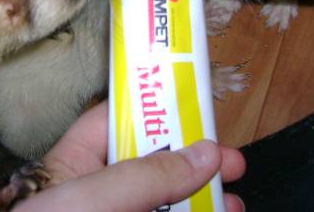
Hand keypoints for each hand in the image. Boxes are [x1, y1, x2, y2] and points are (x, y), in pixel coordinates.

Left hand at [14, 101, 245, 211]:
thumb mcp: (91, 198)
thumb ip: (145, 175)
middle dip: (194, 162)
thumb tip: (207, 152)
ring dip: (201, 199)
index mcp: (76, 160)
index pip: (119, 120)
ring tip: (237, 203)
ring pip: (163, 201)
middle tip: (232, 165)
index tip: (202, 111)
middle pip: (153, 164)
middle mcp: (96, 189)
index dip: (159, 110)